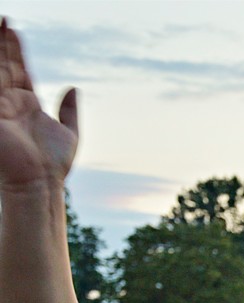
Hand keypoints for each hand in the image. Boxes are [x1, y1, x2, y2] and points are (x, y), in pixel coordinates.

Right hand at [0, 21, 77, 188]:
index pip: (17, 68)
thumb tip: (75, 88)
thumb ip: (70, 110)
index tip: (12, 28)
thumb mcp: (70, 132)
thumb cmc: (54, 164)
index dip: (14, 48)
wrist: (39, 182)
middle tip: (3, 17)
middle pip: (3, 63)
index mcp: (26, 104)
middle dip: (1, 40)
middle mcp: (9, 101)